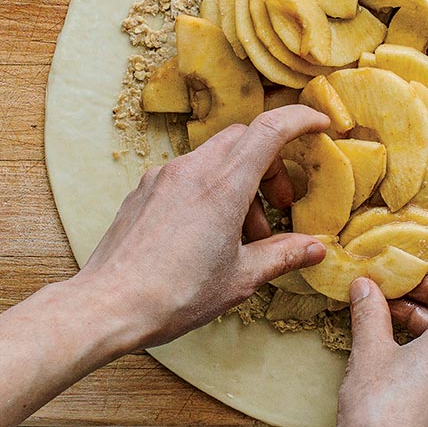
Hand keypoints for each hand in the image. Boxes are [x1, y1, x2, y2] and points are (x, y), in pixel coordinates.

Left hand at [71, 105, 329, 349]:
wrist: (107, 306)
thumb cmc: (174, 295)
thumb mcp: (240, 279)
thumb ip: (282, 255)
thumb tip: (315, 249)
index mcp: (223, 186)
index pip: (269, 129)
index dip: (300, 120)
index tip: (320, 124)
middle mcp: (192, 170)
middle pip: (244, 139)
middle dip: (271, 164)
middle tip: (282, 205)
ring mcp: (164, 177)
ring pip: (216, 158)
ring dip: (241, 183)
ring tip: (246, 233)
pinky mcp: (145, 190)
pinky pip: (189, 174)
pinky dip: (211, 190)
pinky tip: (210, 232)